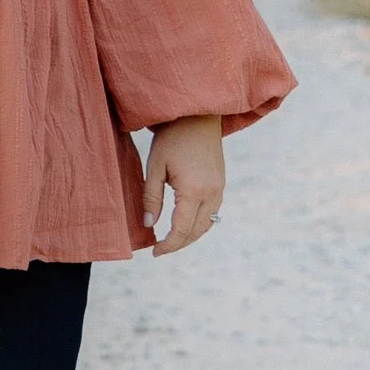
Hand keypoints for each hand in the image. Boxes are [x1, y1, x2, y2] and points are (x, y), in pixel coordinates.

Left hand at [142, 114, 224, 254]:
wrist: (197, 116)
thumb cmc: (172, 138)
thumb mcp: (155, 167)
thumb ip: (151, 198)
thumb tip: (149, 225)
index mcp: (194, 191)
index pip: (182, 229)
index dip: (168, 245)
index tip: (154, 252)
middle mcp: (212, 194)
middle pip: (196, 232)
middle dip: (178, 244)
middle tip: (159, 249)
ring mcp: (220, 190)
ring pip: (207, 225)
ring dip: (189, 236)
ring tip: (170, 240)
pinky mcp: (221, 185)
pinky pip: (212, 214)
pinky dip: (198, 224)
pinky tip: (184, 224)